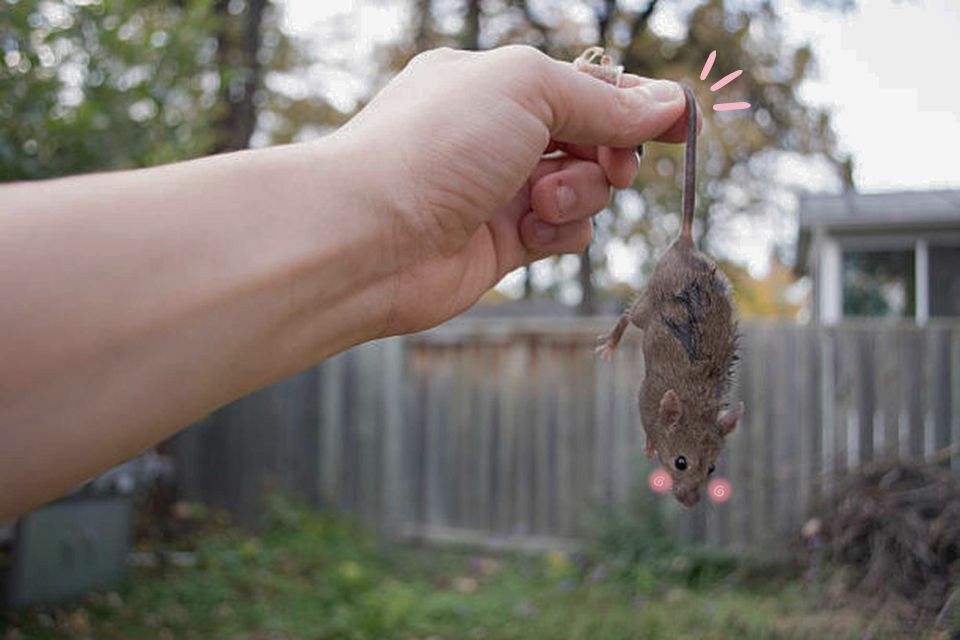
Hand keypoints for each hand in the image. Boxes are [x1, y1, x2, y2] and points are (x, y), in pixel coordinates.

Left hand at [334, 46, 692, 334]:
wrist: (370, 236)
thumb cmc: (436, 145)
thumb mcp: (527, 90)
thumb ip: (602, 100)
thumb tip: (667, 103)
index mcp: (492, 83)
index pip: (583, 86)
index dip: (634, 103)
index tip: (681, 121)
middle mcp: (495, 135)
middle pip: (590, 139)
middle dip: (609, 150)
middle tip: (613, 164)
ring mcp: (498, 190)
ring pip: (583, 189)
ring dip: (579, 193)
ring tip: (543, 199)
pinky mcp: (502, 243)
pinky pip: (563, 234)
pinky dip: (559, 233)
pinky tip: (530, 233)